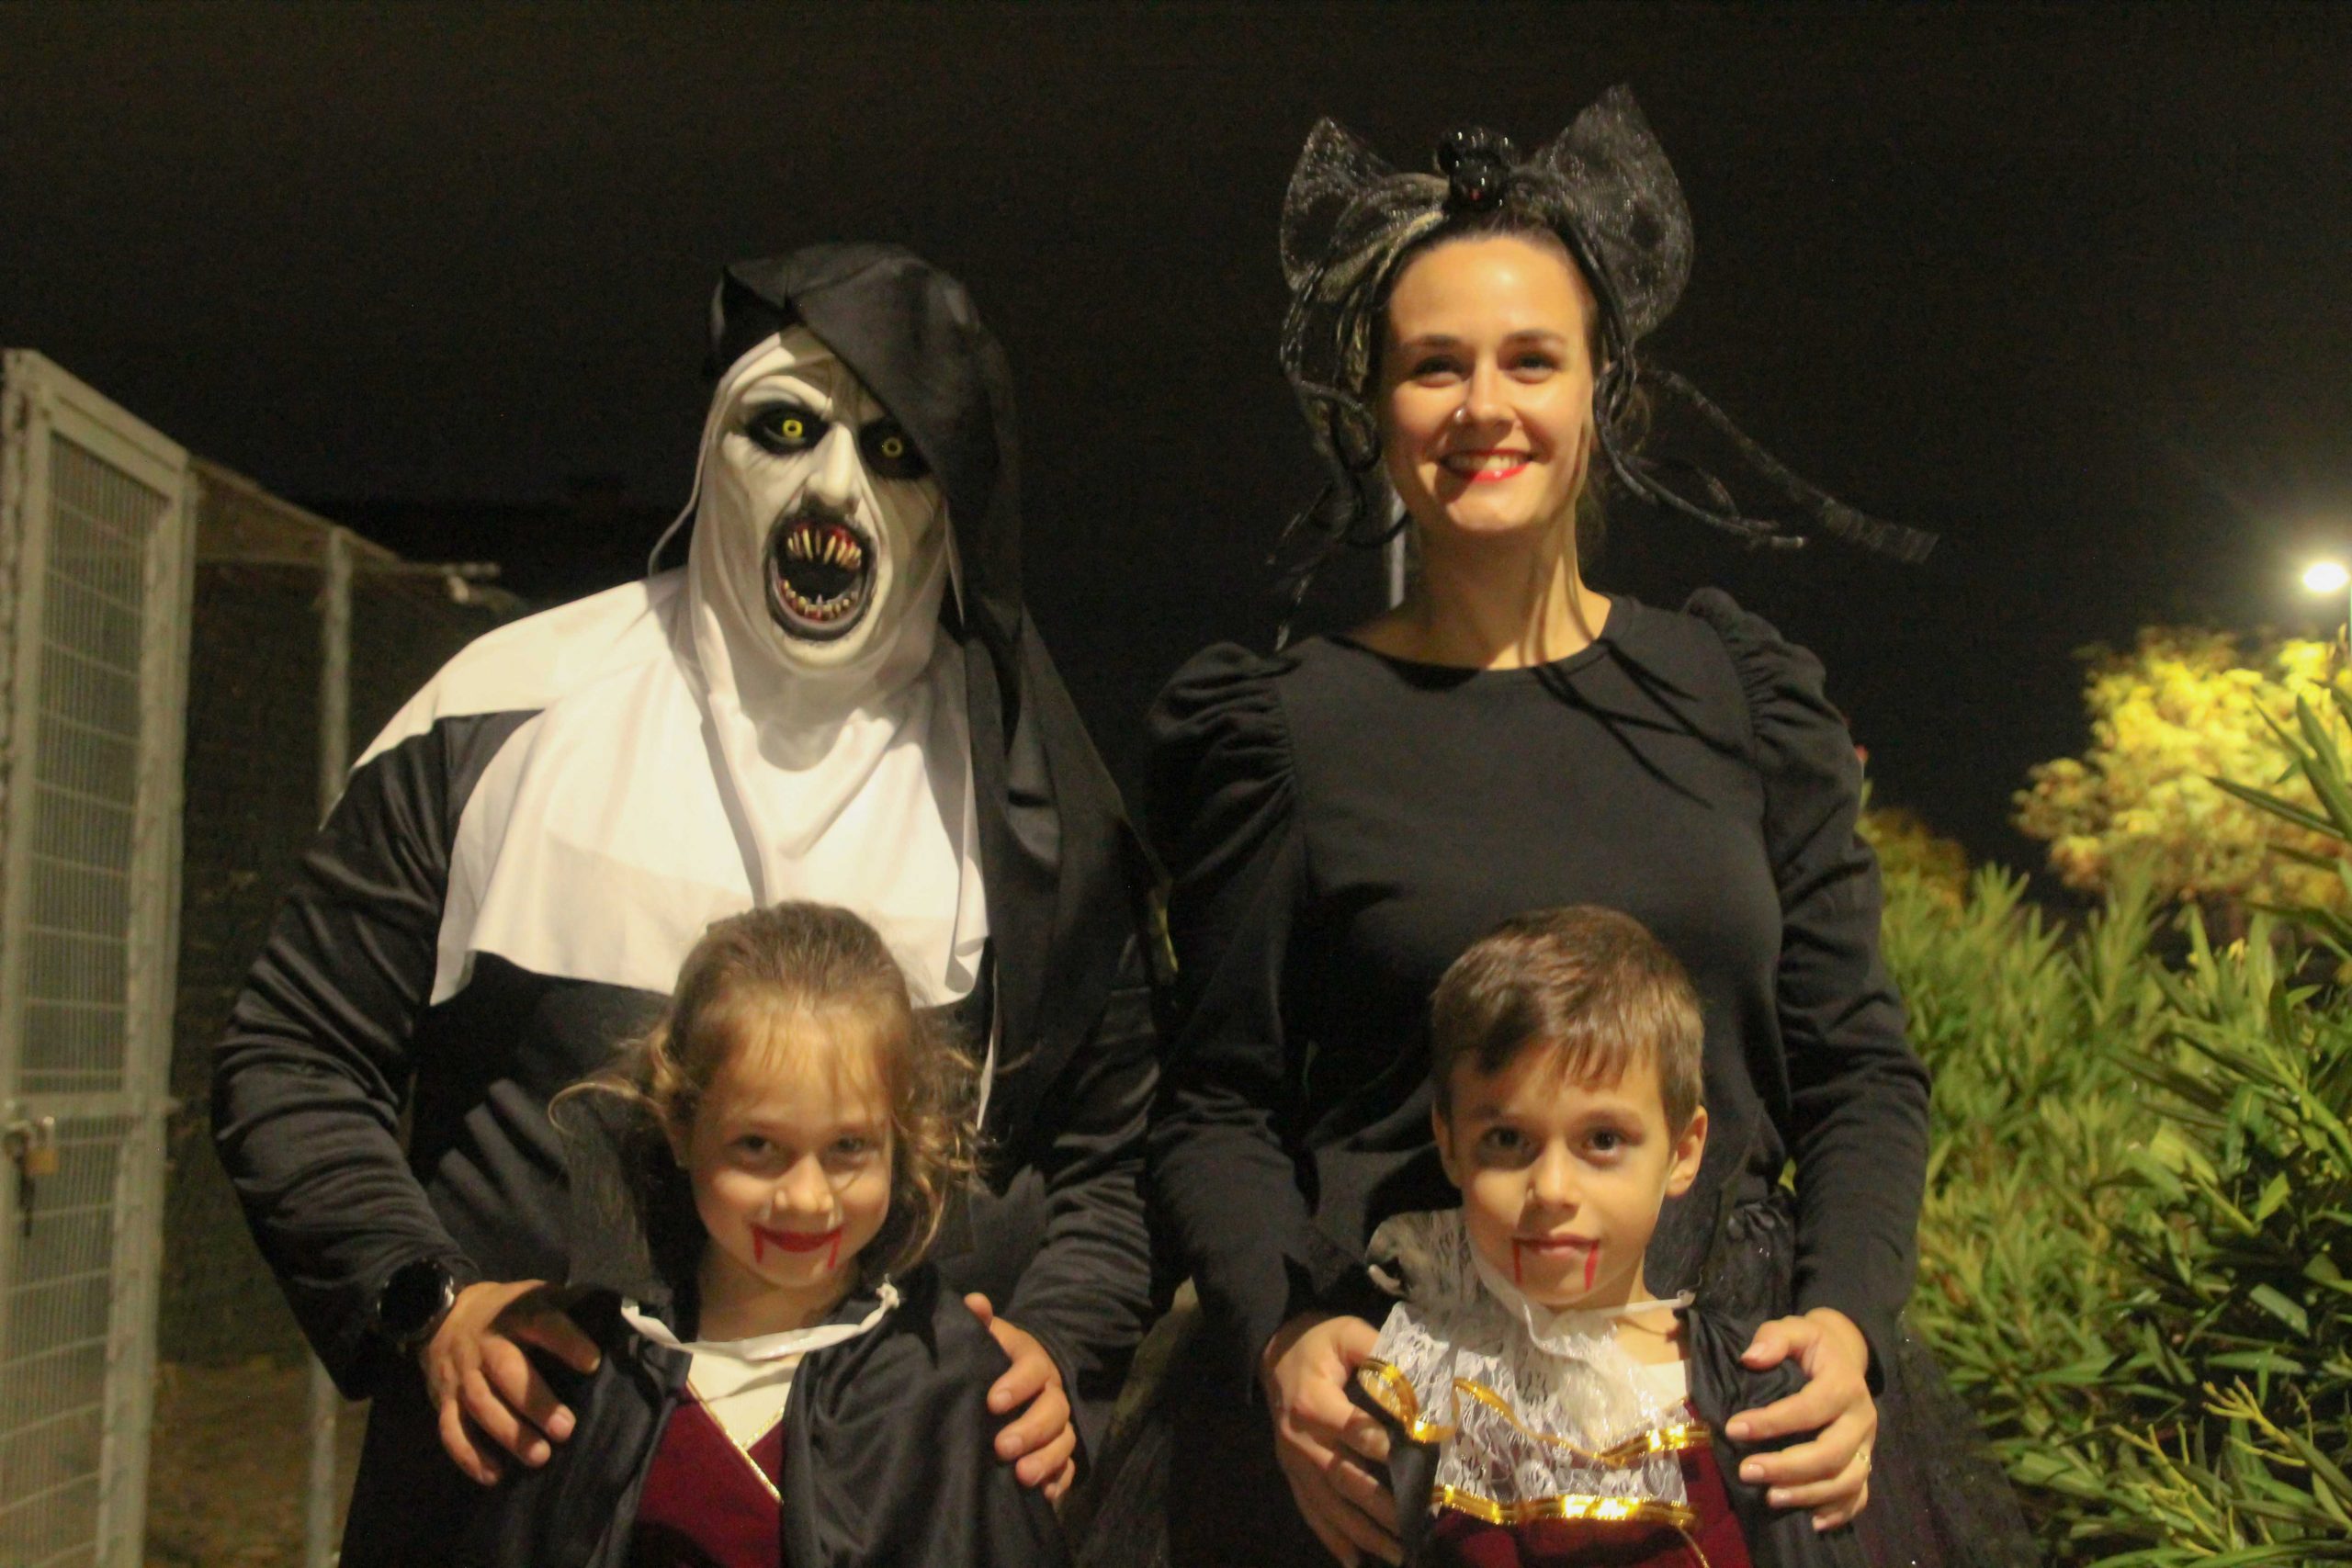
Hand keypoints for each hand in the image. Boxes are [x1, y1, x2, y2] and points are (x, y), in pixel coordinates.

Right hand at [418, 1279, 600, 1485]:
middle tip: (566, 1429)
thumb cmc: (507, 1311)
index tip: (592, 1364)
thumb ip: (569, 1305)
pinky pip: (450, 1430)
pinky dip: (469, 1456)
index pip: (542, 1323)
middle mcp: (485, 1345)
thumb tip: (617, 1314)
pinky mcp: (442, 1399)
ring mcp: (461, 1375)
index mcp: (515, 1315)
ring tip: (541, 1457)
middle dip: (536, 1403)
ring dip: (509, 1434)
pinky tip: (494, 1475)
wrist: (443, 1315)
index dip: (567, 1342)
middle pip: (507, 1372)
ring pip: (481, 1405)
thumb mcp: (536, 1294)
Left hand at [965, 1294, 1076, 1502]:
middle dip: (1030, 1430)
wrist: (1015, 1376)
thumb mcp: (989, 1338)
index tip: (993, 1401)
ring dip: (1046, 1459)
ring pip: (1064, 1441)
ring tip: (1022, 1476)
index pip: (1031, 1369)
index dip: (1016, 1384)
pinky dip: (1059, 1481)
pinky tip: (1044, 1495)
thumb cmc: (996, 1358)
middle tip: (1002, 1447)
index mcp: (1033, 1363)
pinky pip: (1068, 1468)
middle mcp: (1051, 1392)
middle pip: (1054, 1411)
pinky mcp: (1059, 1452)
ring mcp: (1058, 1424)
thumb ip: (979, 1322)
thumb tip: (974, 1302)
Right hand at [1260, 1312, 1398, 1565]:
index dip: (1380, 1445)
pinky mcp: (1292, 1475)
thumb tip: (1418, 1379)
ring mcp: (1293, 1462)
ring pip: (1329, 1504)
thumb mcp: (1347, 1333)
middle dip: (1381, 1503)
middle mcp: (1299, 1438)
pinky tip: (1355, 1561)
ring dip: (1363, 1532)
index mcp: (1312, 1401)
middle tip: (1416, 1521)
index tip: (1415, 1461)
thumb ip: (1379, 1350)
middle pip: (1342, 1476)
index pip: (1350, 1428)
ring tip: (1399, 1552)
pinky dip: (1332, 1538)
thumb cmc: (1319, 1342)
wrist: (1273, 1353)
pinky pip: (1311, 1511)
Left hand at [1726, 1307, 1876, 1531]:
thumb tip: (1751, 1357)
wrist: (1845, 1356)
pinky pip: (1860, 1495)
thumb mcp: (1795, 1328)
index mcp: (1844, 1384)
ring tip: (1771, 1498)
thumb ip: (1774, 1337)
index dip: (1772, 1421)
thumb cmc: (1812, 1346)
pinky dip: (1840, 1512)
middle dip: (1788, 1467)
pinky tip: (1812, 1521)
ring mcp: (1867, 1445)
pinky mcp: (1865, 1461)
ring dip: (1809, 1494)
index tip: (1735, 1429)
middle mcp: (1862, 1418)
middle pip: (1832, 1453)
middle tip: (1747, 1472)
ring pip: (1847, 1480)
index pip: (1810, 1407)